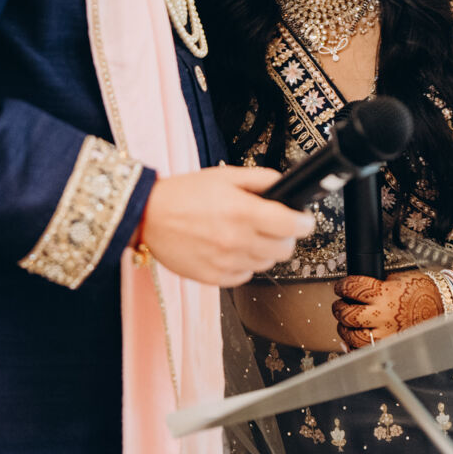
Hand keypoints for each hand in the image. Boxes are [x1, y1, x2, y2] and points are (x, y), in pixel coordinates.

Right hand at [140, 169, 313, 287]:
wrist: (147, 215)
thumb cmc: (183, 194)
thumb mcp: (225, 176)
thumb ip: (260, 179)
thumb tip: (285, 185)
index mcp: (242, 212)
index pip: (291, 226)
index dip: (304, 223)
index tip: (305, 220)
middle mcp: (236, 240)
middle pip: (284, 249)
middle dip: (285, 236)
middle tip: (274, 226)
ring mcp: (225, 262)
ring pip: (266, 264)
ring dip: (264, 251)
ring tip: (247, 236)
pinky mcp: (214, 278)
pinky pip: (244, 276)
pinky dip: (244, 264)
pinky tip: (231, 248)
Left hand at [331, 270, 442, 350]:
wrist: (444, 304)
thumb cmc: (422, 290)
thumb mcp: (396, 279)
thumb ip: (375, 287)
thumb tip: (356, 292)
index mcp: (384, 293)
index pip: (352, 288)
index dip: (342, 286)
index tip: (341, 287)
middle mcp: (383, 314)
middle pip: (347, 314)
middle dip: (339, 308)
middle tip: (340, 304)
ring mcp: (386, 332)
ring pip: (352, 336)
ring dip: (344, 329)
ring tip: (346, 323)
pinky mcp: (390, 345)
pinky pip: (364, 351)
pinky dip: (354, 347)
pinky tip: (352, 340)